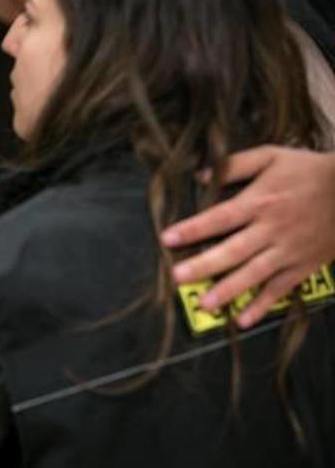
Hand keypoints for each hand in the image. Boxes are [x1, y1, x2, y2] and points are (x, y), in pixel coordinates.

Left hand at [161, 146, 334, 327]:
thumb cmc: (308, 171)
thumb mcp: (272, 156)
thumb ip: (235, 165)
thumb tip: (200, 175)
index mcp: (259, 201)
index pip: (220, 217)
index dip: (194, 229)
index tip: (168, 238)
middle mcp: (271, 228)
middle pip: (233, 250)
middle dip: (204, 265)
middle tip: (177, 278)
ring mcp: (288, 250)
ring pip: (254, 273)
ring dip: (228, 290)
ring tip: (205, 305)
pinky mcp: (303, 265)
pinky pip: (281, 289)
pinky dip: (263, 305)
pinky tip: (243, 320)